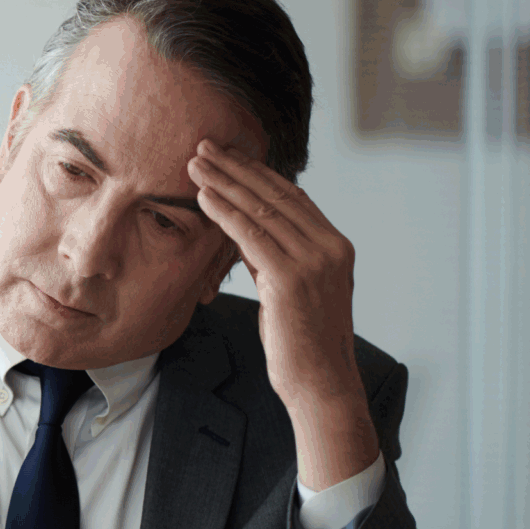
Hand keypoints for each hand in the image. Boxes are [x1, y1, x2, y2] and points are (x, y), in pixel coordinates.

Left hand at [187, 140, 377, 489]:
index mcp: (335, 246)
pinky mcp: (292, 278)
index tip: (229, 154)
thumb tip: (244, 236)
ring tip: (195, 163)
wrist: (320, 384)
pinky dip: (224, 213)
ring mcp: (314, 261)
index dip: (258, 173)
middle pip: (276, 195)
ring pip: (261, 210)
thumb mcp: (287, 292)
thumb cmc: (300, 344)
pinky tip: (202, 197)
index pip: (292, 197)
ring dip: (224, 183)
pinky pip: (251, 236)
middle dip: (237, 168)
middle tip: (204, 145)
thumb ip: (272, 260)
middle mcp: (330, 247)